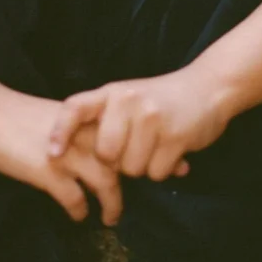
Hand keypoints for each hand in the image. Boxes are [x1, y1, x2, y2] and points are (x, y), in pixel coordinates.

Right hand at [0, 86, 123, 224]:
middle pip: (120, 162)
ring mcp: (67, 153)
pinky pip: (75, 198)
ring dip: (111, 204)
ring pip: (106, 182)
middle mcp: (82, 134)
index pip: (122, 139)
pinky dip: (79, 210)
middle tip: (121, 205)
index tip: (127, 177)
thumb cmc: (15, 112)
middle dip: (125, 186)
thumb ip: (76, 132)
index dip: (129, 160)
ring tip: (109, 218)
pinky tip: (77, 215)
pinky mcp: (48, 172)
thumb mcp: (56, 118)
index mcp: (86, 118)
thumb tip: (91, 152)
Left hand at [47, 67, 232, 181]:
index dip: (59, 131)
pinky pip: (156, 173)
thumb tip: (72, 153)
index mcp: (111, 93)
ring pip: (132, 169)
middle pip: (105, 154)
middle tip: (135, 148)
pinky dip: (164, 170)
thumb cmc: (160, 100)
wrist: (208, 88)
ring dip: (144, 166)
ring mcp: (152, 118)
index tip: (53, 154)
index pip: (75, 108)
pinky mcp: (175, 136)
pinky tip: (172, 150)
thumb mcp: (127, 98)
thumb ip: (103, 118)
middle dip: (118, 162)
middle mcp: (128, 102)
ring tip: (156, 145)